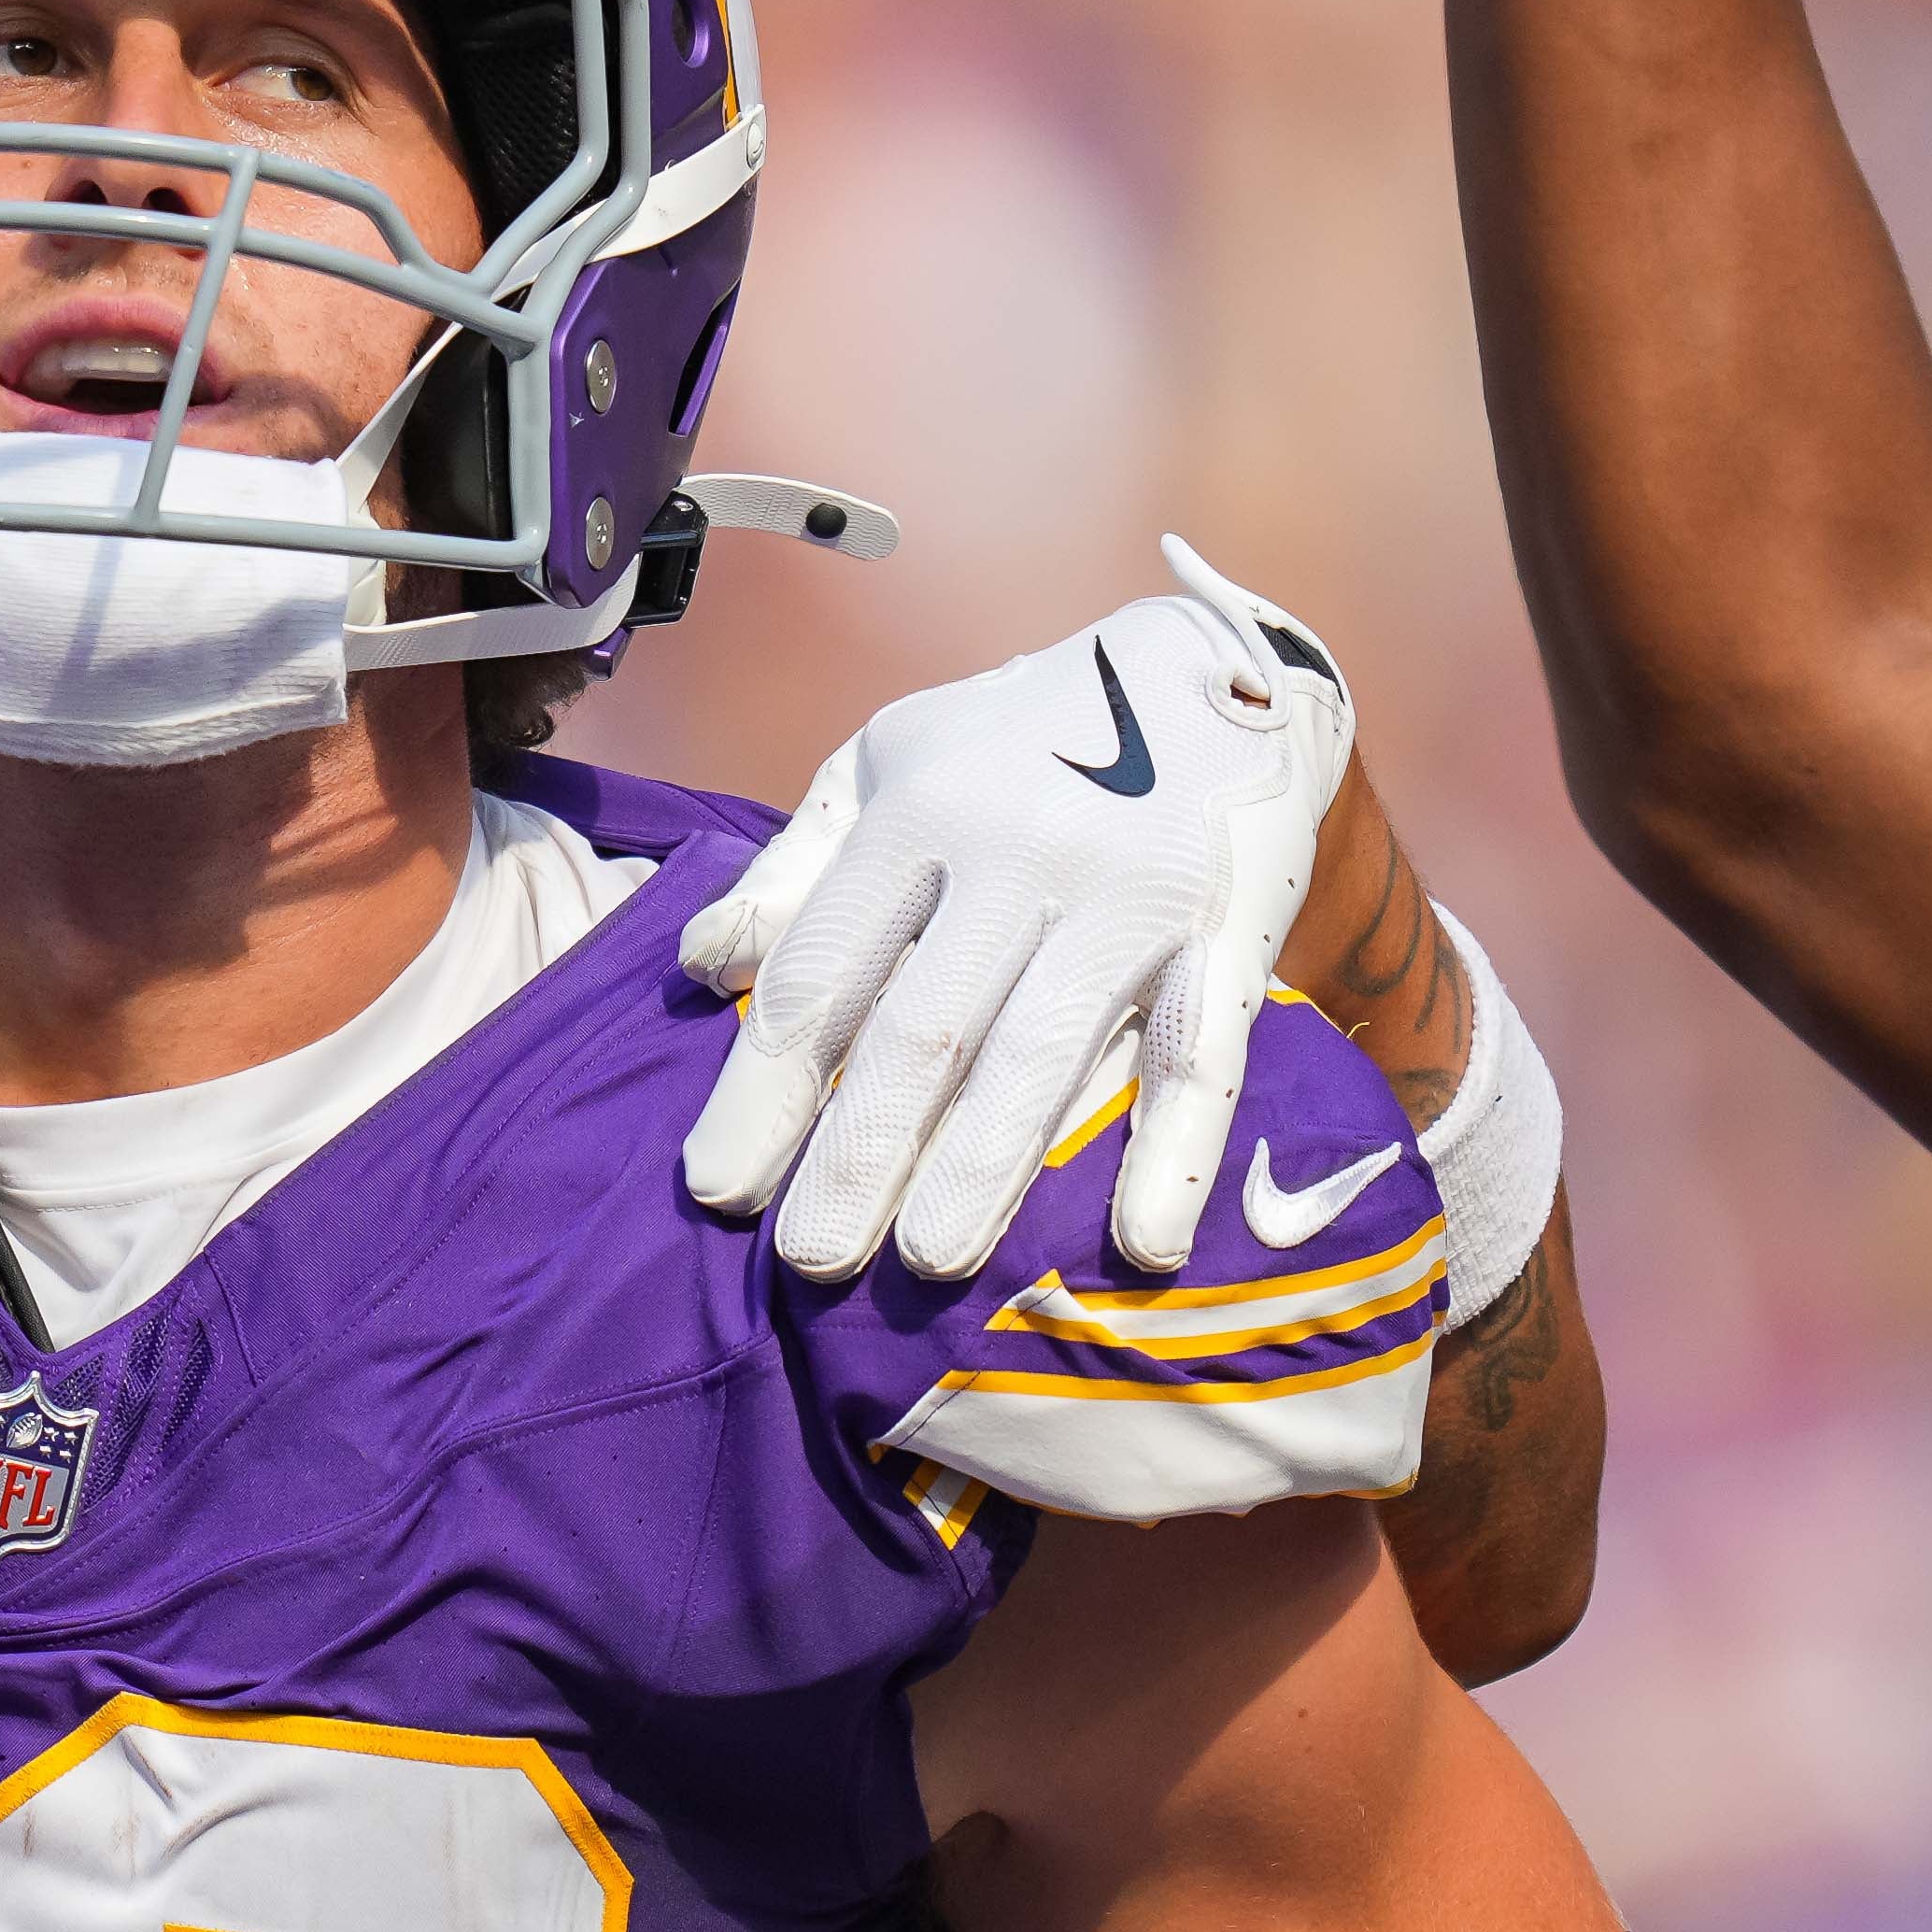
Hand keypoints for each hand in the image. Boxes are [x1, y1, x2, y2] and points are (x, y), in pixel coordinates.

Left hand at [683, 537, 1357, 1286]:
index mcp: (918, 811)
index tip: (719, 1189)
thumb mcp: (885, 767)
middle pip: (923, 1028)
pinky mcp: (1229, 929)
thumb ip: (794, 873)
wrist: (1216, 669)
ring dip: (984, 1169)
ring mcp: (1130, 891)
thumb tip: (702, 972)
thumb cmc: (1016, 743)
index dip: (765, 1086)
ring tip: (926, 1263)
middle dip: (859, 1152)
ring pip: (1045, 1052)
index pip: (823, 970)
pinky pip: (1204, 1055)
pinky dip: (1172, 1153)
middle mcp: (1019, 850)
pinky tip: (1139, 1247)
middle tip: (810, 1261)